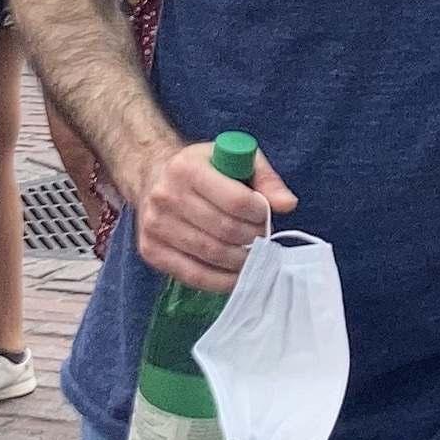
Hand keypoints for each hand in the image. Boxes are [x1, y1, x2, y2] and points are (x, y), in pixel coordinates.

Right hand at [133, 139, 296, 293]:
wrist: (153, 176)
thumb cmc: (203, 168)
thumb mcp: (235, 158)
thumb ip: (266, 179)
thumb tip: (288, 204)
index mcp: (187, 168)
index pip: (236, 200)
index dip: (259, 214)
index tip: (266, 217)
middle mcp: (166, 196)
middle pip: (224, 230)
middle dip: (253, 239)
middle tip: (263, 240)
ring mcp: (155, 226)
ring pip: (210, 254)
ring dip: (240, 262)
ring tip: (253, 257)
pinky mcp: (151, 251)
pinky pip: (193, 275)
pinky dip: (221, 281)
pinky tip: (236, 276)